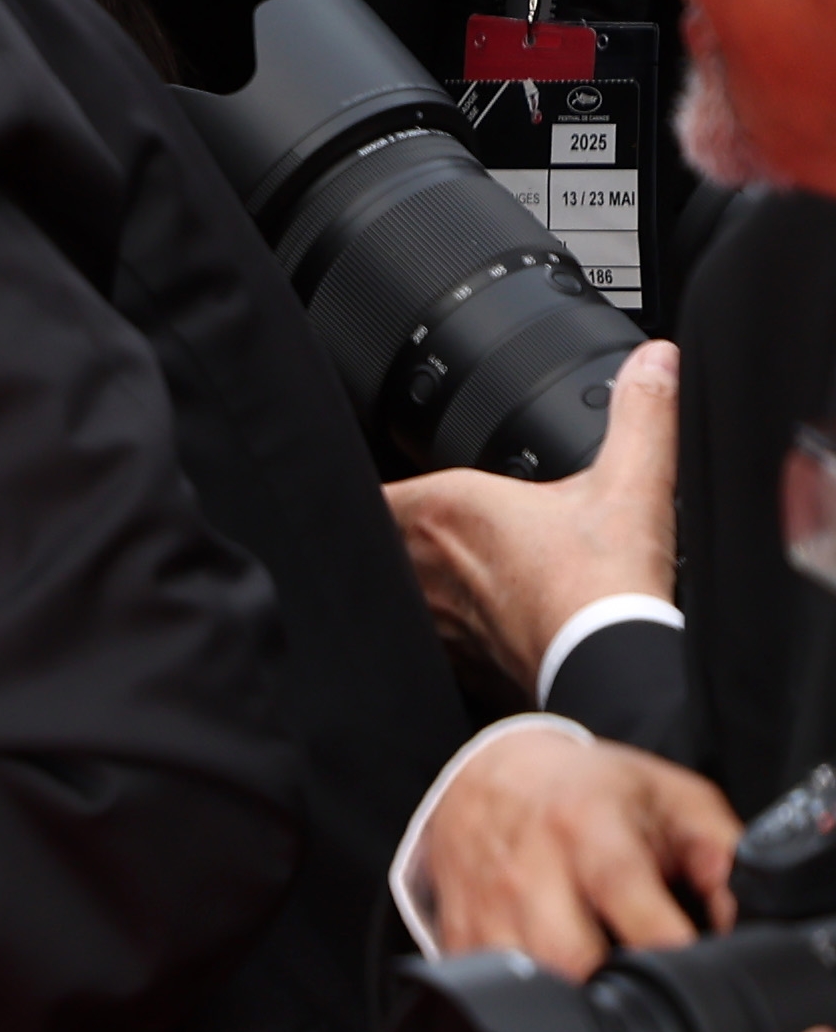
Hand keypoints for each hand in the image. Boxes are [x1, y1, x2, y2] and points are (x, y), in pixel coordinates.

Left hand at [388, 341, 680, 696]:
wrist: (611, 669)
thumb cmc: (607, 588)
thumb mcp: (633, 486)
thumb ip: (643, 414)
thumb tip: (659, 362)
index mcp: (445, 509)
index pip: (372, 486)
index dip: (387, 486)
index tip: (411, 490)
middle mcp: (418, 564)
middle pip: (377, 536)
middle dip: (400, 530)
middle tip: (440, 529)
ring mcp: (426, 619)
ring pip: (392, 588)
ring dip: (412, 580)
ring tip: (460, 575)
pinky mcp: (448, 666)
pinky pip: (422, 641)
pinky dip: (440, 631)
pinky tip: (480, 627)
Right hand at [410, 725, 736, 973]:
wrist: (491, 776)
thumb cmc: (592, 792)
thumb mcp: (675, 803)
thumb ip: (727, 861)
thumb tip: (749, 929)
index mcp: (587, 828)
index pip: (625, 896)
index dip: (665, 944)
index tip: (694, 975)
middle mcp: (528, 869)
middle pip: (567, 958)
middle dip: (614, 991)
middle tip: (651, 999)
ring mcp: (485, 906)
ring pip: (523, 988)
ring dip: (569, 1004)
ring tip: (604, 1000)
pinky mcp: (457, 934)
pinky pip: (489, 993)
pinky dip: (526, 1007)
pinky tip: (556, 991)